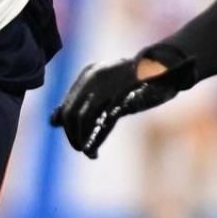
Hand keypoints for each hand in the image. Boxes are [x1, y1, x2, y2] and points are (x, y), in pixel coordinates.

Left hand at [49, 58, 182, 157]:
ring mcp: (107, 89)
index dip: (66, 124)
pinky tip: (93, 150)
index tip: (74, 135)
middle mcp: (94, 80)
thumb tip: (53, 120)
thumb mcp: (105, 83)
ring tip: (86, 150)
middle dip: (72, 134)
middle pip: (71, 113)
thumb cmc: (134, 78)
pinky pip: (102, 124)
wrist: (163, 67)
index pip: (68, 104)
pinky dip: (95, 140)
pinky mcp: (122, 100)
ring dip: (81, 139)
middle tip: (79, 146)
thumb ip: (82, 99)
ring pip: (83, 119)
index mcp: (89, 74)